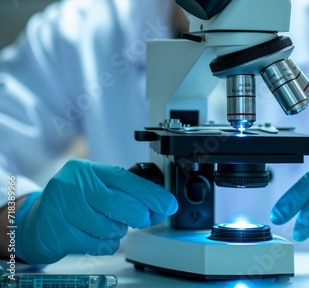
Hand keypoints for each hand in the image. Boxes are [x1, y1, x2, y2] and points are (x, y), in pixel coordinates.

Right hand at [16, 159, 177, 263]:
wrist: (35, 223)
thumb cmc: (74, 204)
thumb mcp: (98, 188)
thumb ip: (127, 194)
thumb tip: (161, 207)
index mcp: (87, 169)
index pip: (126, 180)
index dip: (151, 194)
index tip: (168, 205)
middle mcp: (72, 184)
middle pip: (120, 204)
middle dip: (139, 216)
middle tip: (143, 219)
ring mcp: (62, 208)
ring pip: (109, 227)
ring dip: (117, 231)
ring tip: (106, 225)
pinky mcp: (57, 232)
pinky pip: (97, 244)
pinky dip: (104, 244)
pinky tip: (93, 236)